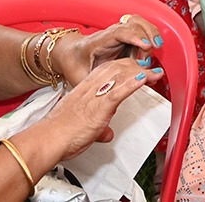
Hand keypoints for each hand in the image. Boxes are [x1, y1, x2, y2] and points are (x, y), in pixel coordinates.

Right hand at [36, 59, 153, 159]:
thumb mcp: (84, 127)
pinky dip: (133, 84)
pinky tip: (144, 78)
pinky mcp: (99, 107)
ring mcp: (95, 96)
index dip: (125, 66)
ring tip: (155, 73)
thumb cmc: (60, 134)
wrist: (48, 139)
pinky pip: (118, 92)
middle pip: (117, 68)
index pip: (108, 70)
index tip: (137, 67)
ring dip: (141, 72)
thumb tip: (107, 134)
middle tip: (151, 68)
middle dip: (136, 66)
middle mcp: (91, 88)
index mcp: (85, 89)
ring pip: (120, 76)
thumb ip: (98, 128)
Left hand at [54, 14, 161, 85]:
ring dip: (150, 32)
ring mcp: (119, 32)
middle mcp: (110, 33)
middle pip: (132, 24)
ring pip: (138, 23)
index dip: (134, 37)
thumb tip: (104, 94)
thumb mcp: (80, 77)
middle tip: (150, 53)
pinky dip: (150, 33)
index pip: (119, 33)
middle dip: (146, 36)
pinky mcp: (125, 36)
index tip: (145, 45)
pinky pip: (141, 28)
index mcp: (97, 41)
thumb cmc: (75, 65)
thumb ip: (92, 85)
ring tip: (156, 46)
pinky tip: (154, 45)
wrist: (71, 55)